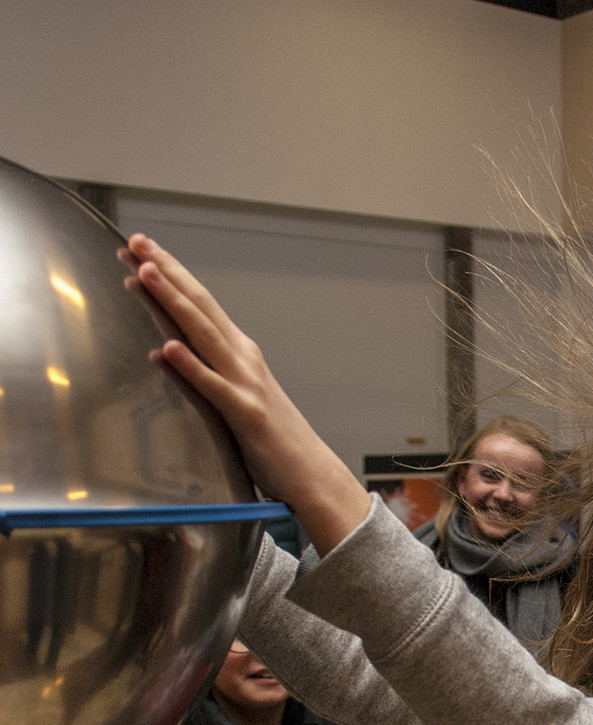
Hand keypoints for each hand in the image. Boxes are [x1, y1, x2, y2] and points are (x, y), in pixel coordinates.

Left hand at [122, 234, 369, 552]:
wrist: (314, 473)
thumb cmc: (273, 439)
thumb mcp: (235, 395)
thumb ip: (204, 369)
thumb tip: (163, 348)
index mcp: (240, 353)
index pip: (199, 304)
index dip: (170, 273)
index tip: (139, 247)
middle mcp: (243, 358)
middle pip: (198, 307)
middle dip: (165, 271)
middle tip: (136, 240)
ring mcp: (245, 384)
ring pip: (202, 335)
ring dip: (173, 302)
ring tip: (145, 273)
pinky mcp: (245, 414)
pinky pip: (212, 387)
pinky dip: (190, 366)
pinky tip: (167, 348)